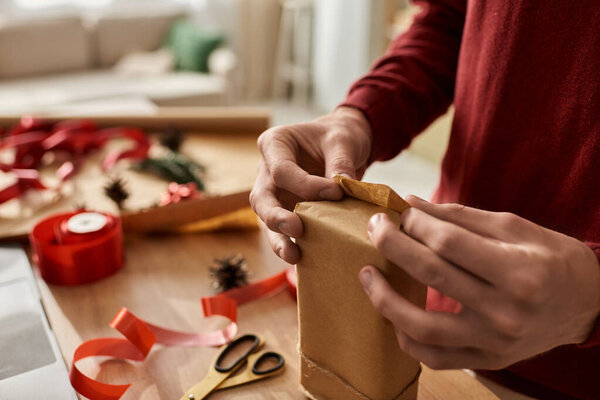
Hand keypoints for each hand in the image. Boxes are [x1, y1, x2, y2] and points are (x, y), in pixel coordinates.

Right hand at [250, 107, 371, 263]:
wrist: (343, 145)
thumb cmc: (338, 136)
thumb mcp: (342, 141)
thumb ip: (341, 163)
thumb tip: (342, 189)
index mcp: (275, 144)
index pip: (281, 170)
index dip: (306, 184)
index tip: (336, 192)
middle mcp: (267, 171)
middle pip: (261, 198)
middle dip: (276, 216)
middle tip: (296, 228)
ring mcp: (274, 193)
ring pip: (266, 219)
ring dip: (279, 238)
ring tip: (294, 255)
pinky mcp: (286, 211)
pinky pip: (283, 230)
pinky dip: (292, 243)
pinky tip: (304, 257)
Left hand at [359, 196, 599, 369]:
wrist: (586, 303)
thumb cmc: (550, 257)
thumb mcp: (512, 227)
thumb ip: (459, 218)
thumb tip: (411, 204)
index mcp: (519, 271)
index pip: (448, 243)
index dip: (415, 224)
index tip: (398, 212)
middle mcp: (506, 311)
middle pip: (431, 274)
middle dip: (392, 245)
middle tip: (374, 227)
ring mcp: (494, 342)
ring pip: (422, 326)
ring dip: (384, 297)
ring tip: (366, 274)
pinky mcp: (486, 360)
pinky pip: (433, 356)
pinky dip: (405, 337)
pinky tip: (392, 314)